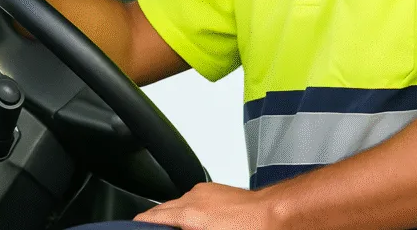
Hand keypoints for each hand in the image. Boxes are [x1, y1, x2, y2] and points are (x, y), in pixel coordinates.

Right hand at [132, 182, 282, 229]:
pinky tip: (200, 226)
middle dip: (156, 225)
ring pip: (178, 206)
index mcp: (187, 214)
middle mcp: (194, 197)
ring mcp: (206, 191)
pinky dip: (190, 213)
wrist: (277, 217)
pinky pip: (194, 201)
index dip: (139, 227)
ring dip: (175, 219)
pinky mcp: (218, 190)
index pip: (148, 219)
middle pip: (160, 211)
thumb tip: (170, 228)